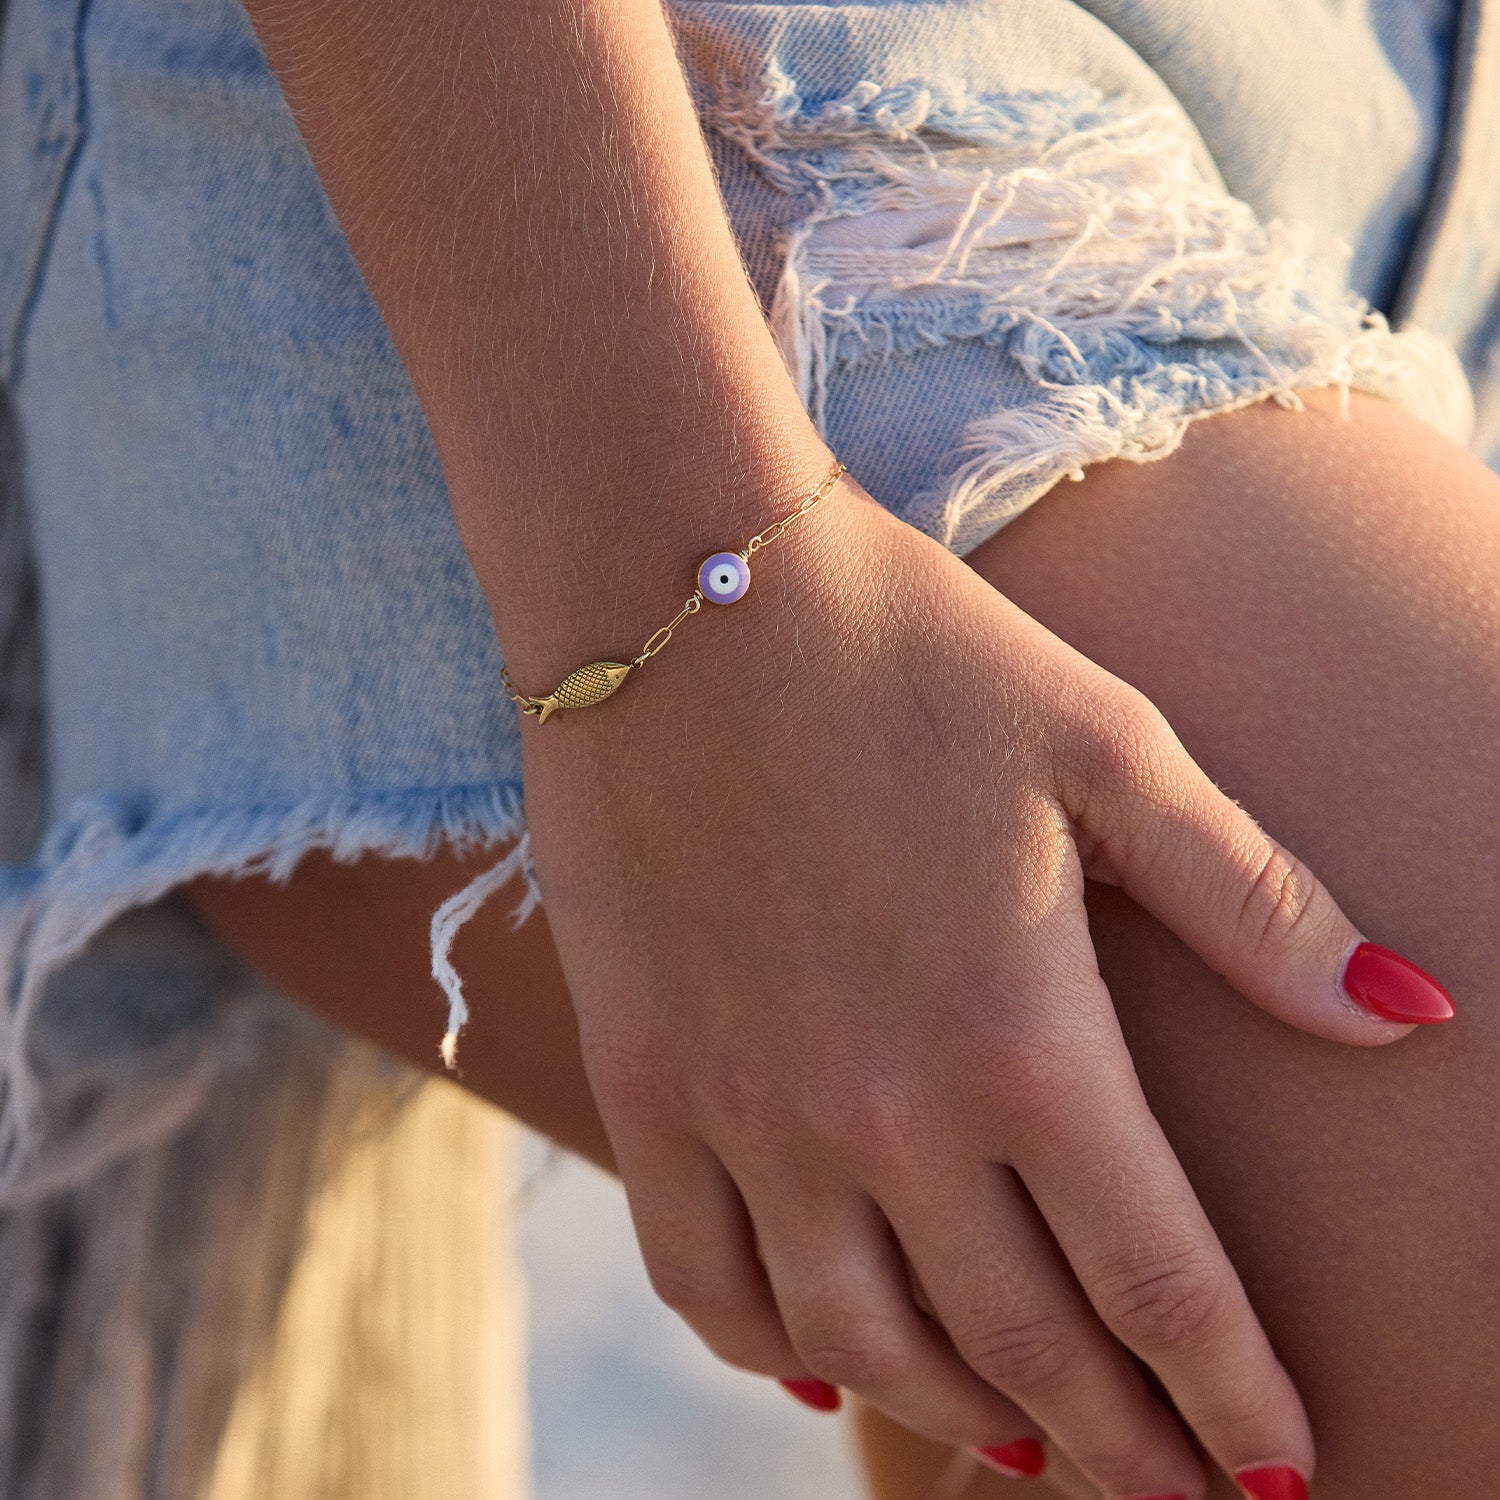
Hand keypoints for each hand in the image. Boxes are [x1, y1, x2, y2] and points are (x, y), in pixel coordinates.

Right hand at [510, 461, 1449, 1497]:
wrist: (681, 591)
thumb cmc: (911, 651)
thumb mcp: (1109, 746)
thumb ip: (1256, 902)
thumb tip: (1408, 1017)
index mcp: (1022, 1034)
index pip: (1159, 1283)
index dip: (1231, 1397)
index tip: (1273, 1471)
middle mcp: (881, 1110)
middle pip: (1024, 1346)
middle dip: (1121, 1441)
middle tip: (1174, 1486)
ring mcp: (746, 1108)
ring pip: (866, 1342)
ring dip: (963, 1414)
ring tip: (1025, 1436)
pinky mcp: (643, 1080)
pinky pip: (706, 1278)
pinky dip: (774, 1347)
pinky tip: (824, 1361)